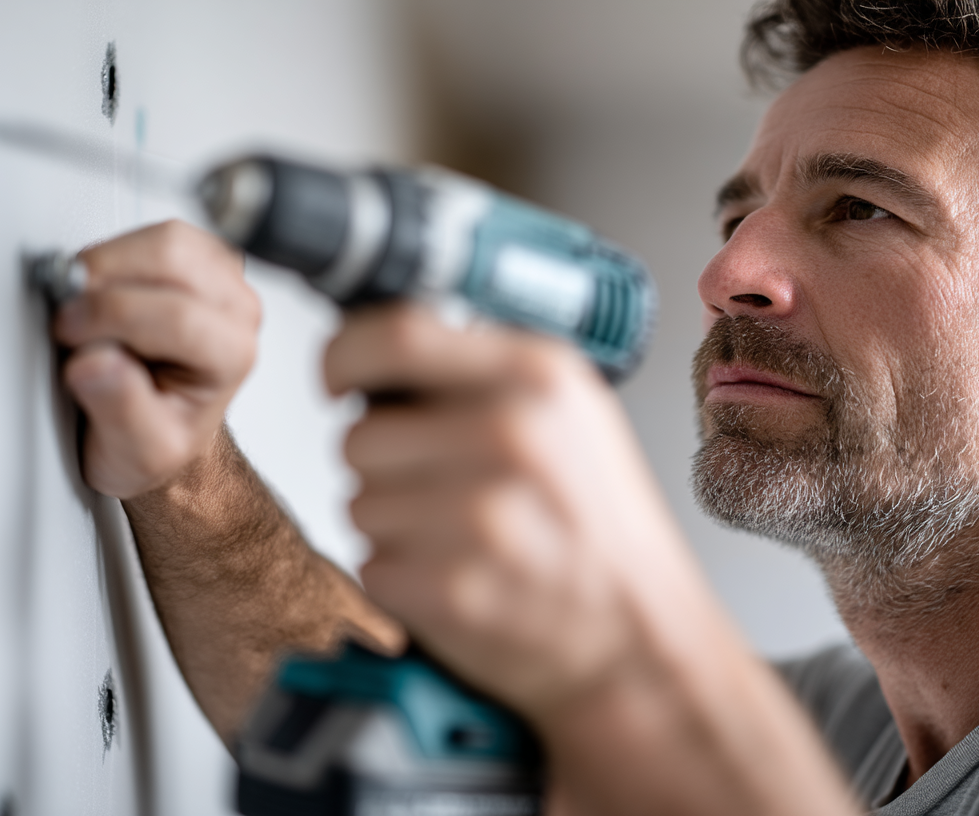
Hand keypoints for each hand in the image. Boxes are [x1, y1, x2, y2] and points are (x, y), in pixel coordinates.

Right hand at [53, 220, 259, 498]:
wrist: (163, 425)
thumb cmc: (158, 433)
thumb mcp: (138, 450)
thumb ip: (120, 408)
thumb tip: (95, 363)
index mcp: (233, 354)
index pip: (178, 315)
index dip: (111, 316)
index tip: (69, 332)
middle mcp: (237, 310)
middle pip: (174, 259)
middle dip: (106, 280)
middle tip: (71, 315)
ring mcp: (223, 278)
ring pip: (165, 239)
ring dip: (109, 264)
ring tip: (85, 306)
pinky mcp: (199, 258)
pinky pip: (153, 233)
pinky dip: (114, 255)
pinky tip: (102, 291)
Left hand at [326, 303, 704, 718]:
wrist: (639, 633)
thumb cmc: (598, 524)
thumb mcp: (569, 412)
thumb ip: (481, 370)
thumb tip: (377, 352)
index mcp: (537, 376)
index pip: (394, 335)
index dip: (343, 356)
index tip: (339, 379)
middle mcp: (510, 436)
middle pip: (360, 434)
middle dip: (381, 465)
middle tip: (440, 488)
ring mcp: (481, 516)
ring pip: (358, 503)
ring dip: (391, 524)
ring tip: (459, 537)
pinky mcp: (452, 588)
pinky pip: (370, 565)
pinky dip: (400, 577)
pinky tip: (457, 576)